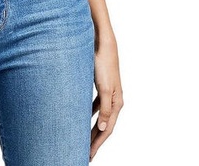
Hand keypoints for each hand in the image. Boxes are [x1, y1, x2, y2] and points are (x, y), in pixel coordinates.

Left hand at [90, 36, 122, 160]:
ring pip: (99, 116)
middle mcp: (114, 100)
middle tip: (83, 153)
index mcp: (117, 103)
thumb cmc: (104, 63)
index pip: (107, 129)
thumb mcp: (104, 88)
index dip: (98, 143)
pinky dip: (88, 113)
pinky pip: (95, 105)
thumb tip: (104, 128)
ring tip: (82, 139)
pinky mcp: (101, 86)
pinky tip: (81, 116)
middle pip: (104, 125)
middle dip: (94, 139)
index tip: (88, 155)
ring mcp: (108, 93)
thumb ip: (105, 109)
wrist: (102, 43)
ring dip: (92, 128)